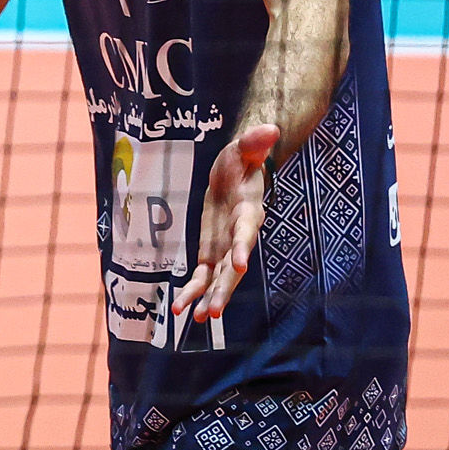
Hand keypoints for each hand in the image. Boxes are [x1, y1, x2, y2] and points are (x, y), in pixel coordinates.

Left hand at [173, 123, 281, 323]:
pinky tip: (179, 311)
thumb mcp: (245, 147)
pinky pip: (200, 276)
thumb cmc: (242, 159)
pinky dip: (191, 291)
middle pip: (231, 268)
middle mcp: (238, 236)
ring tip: (196, 320)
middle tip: (212, 312)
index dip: (241, 248)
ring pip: (216, 279)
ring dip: (207, 298)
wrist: (236, 172)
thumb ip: (255, 142)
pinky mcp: (210, 252)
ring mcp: (224, 247)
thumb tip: (269, 129)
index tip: (236, 267)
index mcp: (248, 212)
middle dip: (222, 290)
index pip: (245, 232)